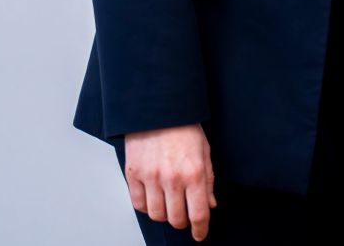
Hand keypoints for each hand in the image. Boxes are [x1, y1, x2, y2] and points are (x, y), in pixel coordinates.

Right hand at [124, 124, 214, 240]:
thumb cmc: (184, 128)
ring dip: (164, 215)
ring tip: (169, 204)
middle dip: (182, 223)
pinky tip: (153, 197)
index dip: (200, 229)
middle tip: (184, 216)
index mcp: (194, 173)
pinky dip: (146, 206)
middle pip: (176, 219)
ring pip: (156, 215)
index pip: (198, 213)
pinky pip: (138, 204)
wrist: (159, 110)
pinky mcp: (134, 174)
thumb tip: (210, 204)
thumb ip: (208, 181)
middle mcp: (172, 178)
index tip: (200, 234)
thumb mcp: (205, 152)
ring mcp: (151, 177)